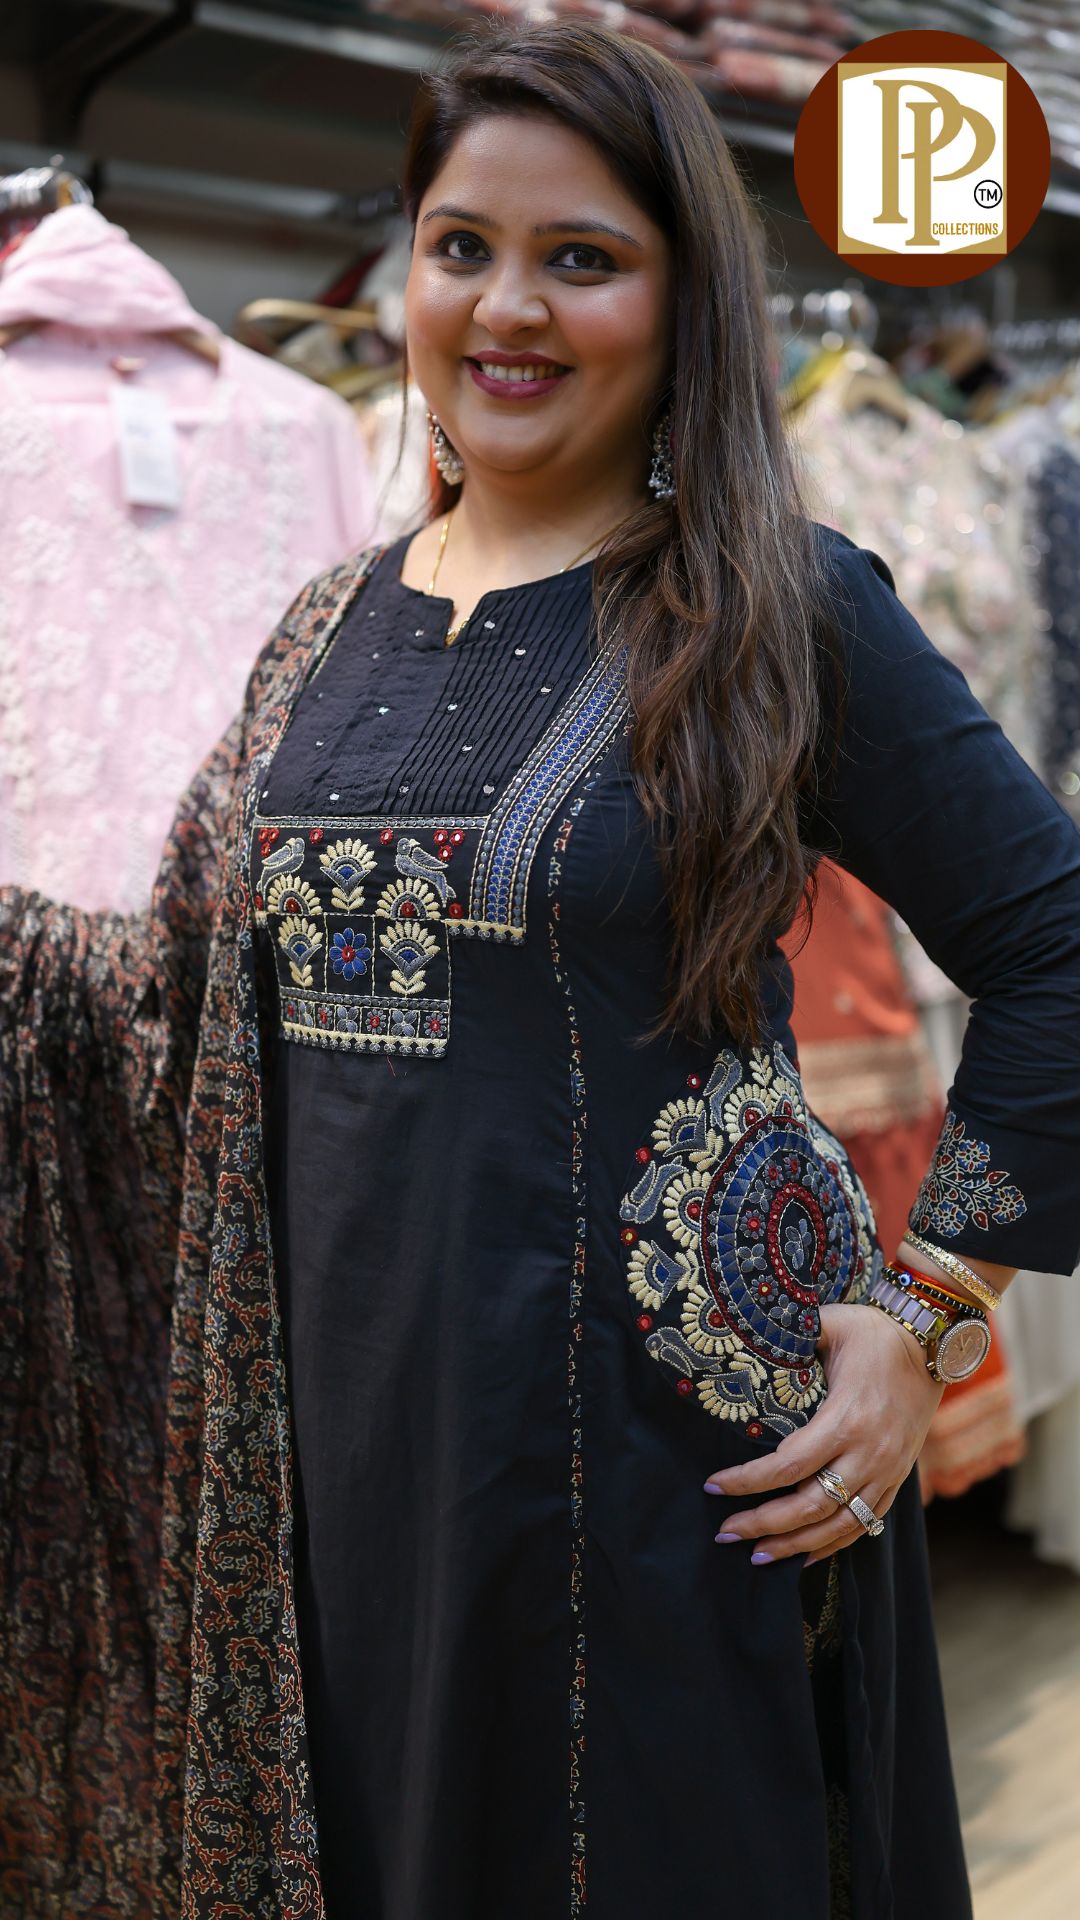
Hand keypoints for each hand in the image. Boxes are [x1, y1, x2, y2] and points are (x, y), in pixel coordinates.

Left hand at [703, 1301, 943, 1565]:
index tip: (714, 1486)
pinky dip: (833, 1544)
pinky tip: (804, 1556)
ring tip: (757, 1555)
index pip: (789, 1465)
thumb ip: (791, 1332)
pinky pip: (864, 1524)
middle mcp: (869, 1453)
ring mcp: (886, 1472)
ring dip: (794, 1545)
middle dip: (763, 1524)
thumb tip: (747, 1328)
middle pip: (810, 1506)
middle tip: (725, 1533)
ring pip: (837, 1525)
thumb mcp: (833, 1324)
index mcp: (847, 1418)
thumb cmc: (875, 1334)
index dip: (748, 1482)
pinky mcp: (897, 1480)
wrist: (933, 1347)